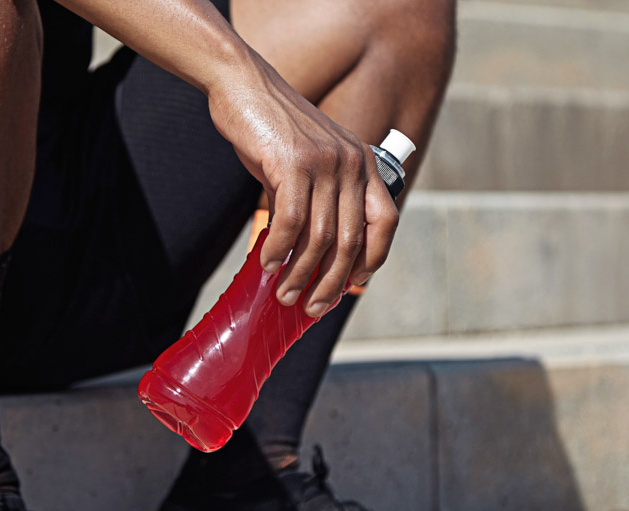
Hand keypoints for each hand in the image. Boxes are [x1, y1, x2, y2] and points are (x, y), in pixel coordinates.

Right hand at [207, 52, 399, 316]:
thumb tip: (313, 258)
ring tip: (284, 295)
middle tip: (312, 308)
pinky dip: (279, 250)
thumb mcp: (308, 164)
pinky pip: (290, 221)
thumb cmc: (273, 131)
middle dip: (331, 283)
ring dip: (301, 274)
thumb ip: (319, 202)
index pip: (385, 222)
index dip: (372, 260)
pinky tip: (266, 264)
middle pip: (351, 240)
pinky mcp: (292, 163)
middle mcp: (351, 163)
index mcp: (363, 163)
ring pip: (320, 237)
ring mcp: (324, 162)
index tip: (350, 286)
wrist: (243, 84)